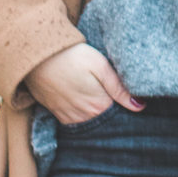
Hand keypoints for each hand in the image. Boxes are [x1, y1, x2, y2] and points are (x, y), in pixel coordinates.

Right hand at [24, 42, 143, 123]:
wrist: (37, 55)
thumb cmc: (72, 56)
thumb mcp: (100, 66)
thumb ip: (119, 88)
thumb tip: (140, 106)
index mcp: (99, 106)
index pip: (120, 113)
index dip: (124, 103)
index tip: (124, 93)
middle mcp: (84, 117)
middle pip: (105, 119)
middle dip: (111, 109)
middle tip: (108, 90)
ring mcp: (69, 117)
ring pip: (91, 120)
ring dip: (95, 111)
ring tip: (94, 92)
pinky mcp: (57, 114)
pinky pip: (76, 120)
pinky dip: (82, 112)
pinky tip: (82, 97)